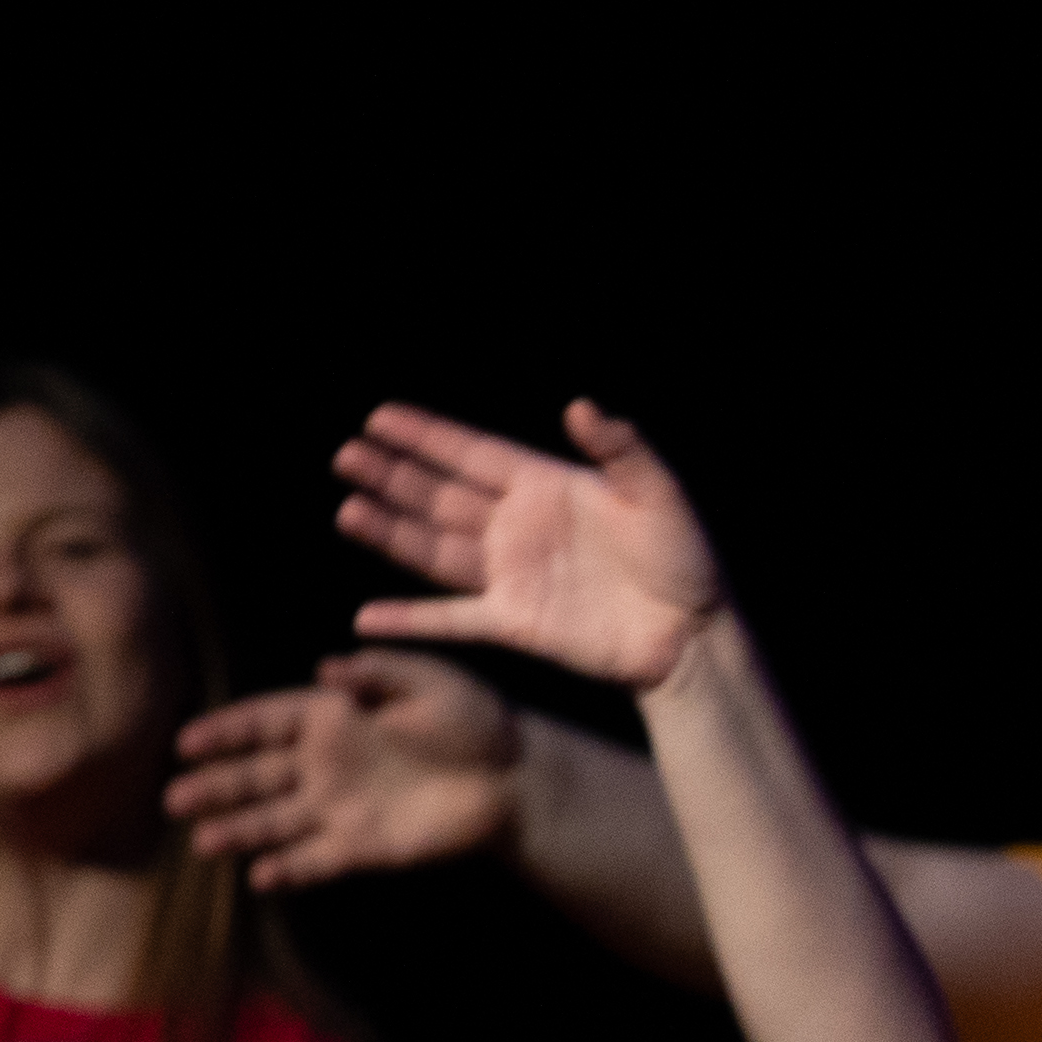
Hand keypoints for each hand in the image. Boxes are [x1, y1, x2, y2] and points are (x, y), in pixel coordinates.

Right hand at [165, 651, 519, 887]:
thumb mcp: (430, 682)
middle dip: (215, 787)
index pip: (264, 722)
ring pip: (276, 820)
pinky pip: (316, 859)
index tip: (185, 743)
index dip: (225, 732)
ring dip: (239, 830)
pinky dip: (289, 868)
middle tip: (173, 799)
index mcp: (334, 717)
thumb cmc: (477, 724)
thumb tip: (326, 667)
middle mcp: (326, 764)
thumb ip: (378, 673)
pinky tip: (259, 877)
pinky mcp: (364, 847)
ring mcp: (341, 808)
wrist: (516, 781)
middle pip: (257, 775)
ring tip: (202, 841)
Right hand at [330, 398, 729, 693]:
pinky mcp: (515, 622)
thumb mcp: (658, 496)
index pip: (473, 454)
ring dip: (391, 531)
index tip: (380, 416)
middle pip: (441, 496)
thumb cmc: (684, 559)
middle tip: (348, 455)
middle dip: (394, 476)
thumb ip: (621, 451)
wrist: (693, 635)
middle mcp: (517, 526)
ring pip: (435, 549)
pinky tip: (366, 617)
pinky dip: (409, 620)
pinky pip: (451, 619)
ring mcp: (512, 575)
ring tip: (348, 511)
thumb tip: (582, 407)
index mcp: (545, 487)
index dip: (427, 436)